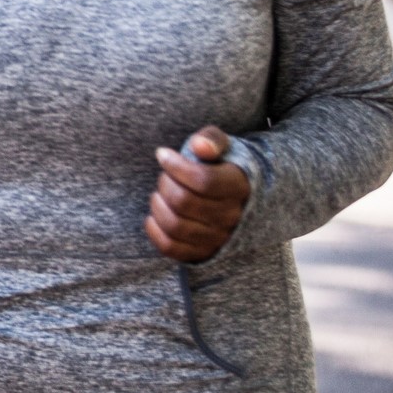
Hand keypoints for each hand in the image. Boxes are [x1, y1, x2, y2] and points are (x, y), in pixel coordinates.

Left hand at [145, 126, 250, 263]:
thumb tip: (199, 146)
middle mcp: (233, 216)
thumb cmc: (220, 166)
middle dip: (165, 183)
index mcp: (239, 187)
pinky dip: (154, 231)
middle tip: (164, 176)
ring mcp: (219, 238)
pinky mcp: (203, 252)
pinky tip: (153, 216)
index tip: (162, 155)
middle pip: (184, 202)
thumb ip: (210, 140)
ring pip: (175, 225)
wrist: (234, 197)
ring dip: (157, 205)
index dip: (176, 166)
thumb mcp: (221, 146)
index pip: (203, 180)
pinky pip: (171, 248)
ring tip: (159, 194)